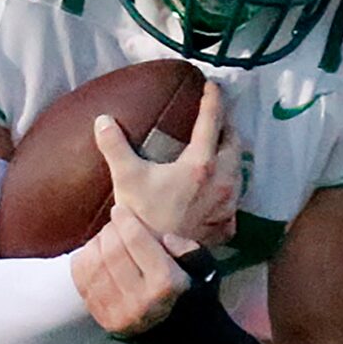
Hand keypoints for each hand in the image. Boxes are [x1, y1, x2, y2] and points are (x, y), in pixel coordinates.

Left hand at [71, 203, 193, 335]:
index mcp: (166, 284)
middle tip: (116, 226)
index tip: (120, 211)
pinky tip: (97, 256)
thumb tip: (163, 237)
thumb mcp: (205, 269)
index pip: (137, 241)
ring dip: (97, 244)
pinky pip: (82, 280)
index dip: (125, 220)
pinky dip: (85, 261)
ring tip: (108, 241)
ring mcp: (119, 312)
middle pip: (112, 250)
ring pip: (94, 264)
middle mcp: (140, 301)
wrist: (185, 337)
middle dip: (111, 231)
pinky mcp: (104, 319)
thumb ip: (189, 249)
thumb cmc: (193, 294)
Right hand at [93, 79, 237, 248]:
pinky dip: (230, 182)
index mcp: (201, 163)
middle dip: (227, 126)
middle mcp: (223, 180)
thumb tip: (102, 119)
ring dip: (231, 153)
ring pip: (240, 167)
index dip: (214, 100)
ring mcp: (229, 202)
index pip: (213, 121)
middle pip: (234, 142)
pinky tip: (219, 184)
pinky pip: (236, 194)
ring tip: (219, 147)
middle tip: (217, 118)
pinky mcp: (229, 221)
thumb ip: (114, 145)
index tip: (214, 86)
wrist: (159, 258)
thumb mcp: (126, 177)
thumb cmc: (143, 216)